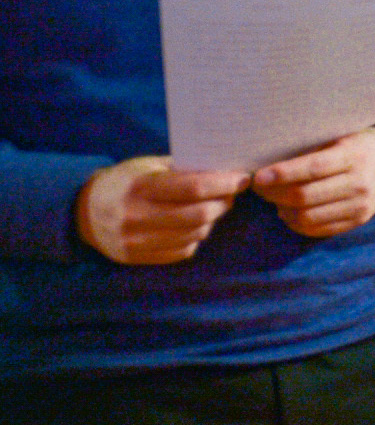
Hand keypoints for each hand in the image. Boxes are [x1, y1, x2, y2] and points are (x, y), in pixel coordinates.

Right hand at [75, 155, 248, 263]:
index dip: (224, 184)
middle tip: (230, 194)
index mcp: (141, 188)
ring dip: (211, 220)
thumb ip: (181, 169)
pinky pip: (183, 251)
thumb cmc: (125, 182)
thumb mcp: (147, 167)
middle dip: (223, 203)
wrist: (83, 211)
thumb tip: (225, 167)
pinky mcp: (137, 257)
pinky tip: (192, 224)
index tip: (241, 179)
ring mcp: (136, 241)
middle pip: (199, 214)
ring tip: (213, 207)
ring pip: (195, 234)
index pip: (194, 187)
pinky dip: (195, 237)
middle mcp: (137, 216)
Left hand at [252, 127, 374, 237]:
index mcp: (354, 156)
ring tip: (275, 200)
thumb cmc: (356, 143)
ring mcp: (360, 206)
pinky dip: (297, 223)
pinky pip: (318, 229)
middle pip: (306, 196)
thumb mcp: (340, 136)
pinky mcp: (358, 221)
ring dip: (283, 211)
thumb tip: (270, 161)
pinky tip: (290, 212)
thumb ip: (312, 149)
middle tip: (259, 188)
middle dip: (275, 194)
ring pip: (308, 217)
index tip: (258, 177)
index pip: (313, 169)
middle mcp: (359, 183)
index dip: (283, 174)